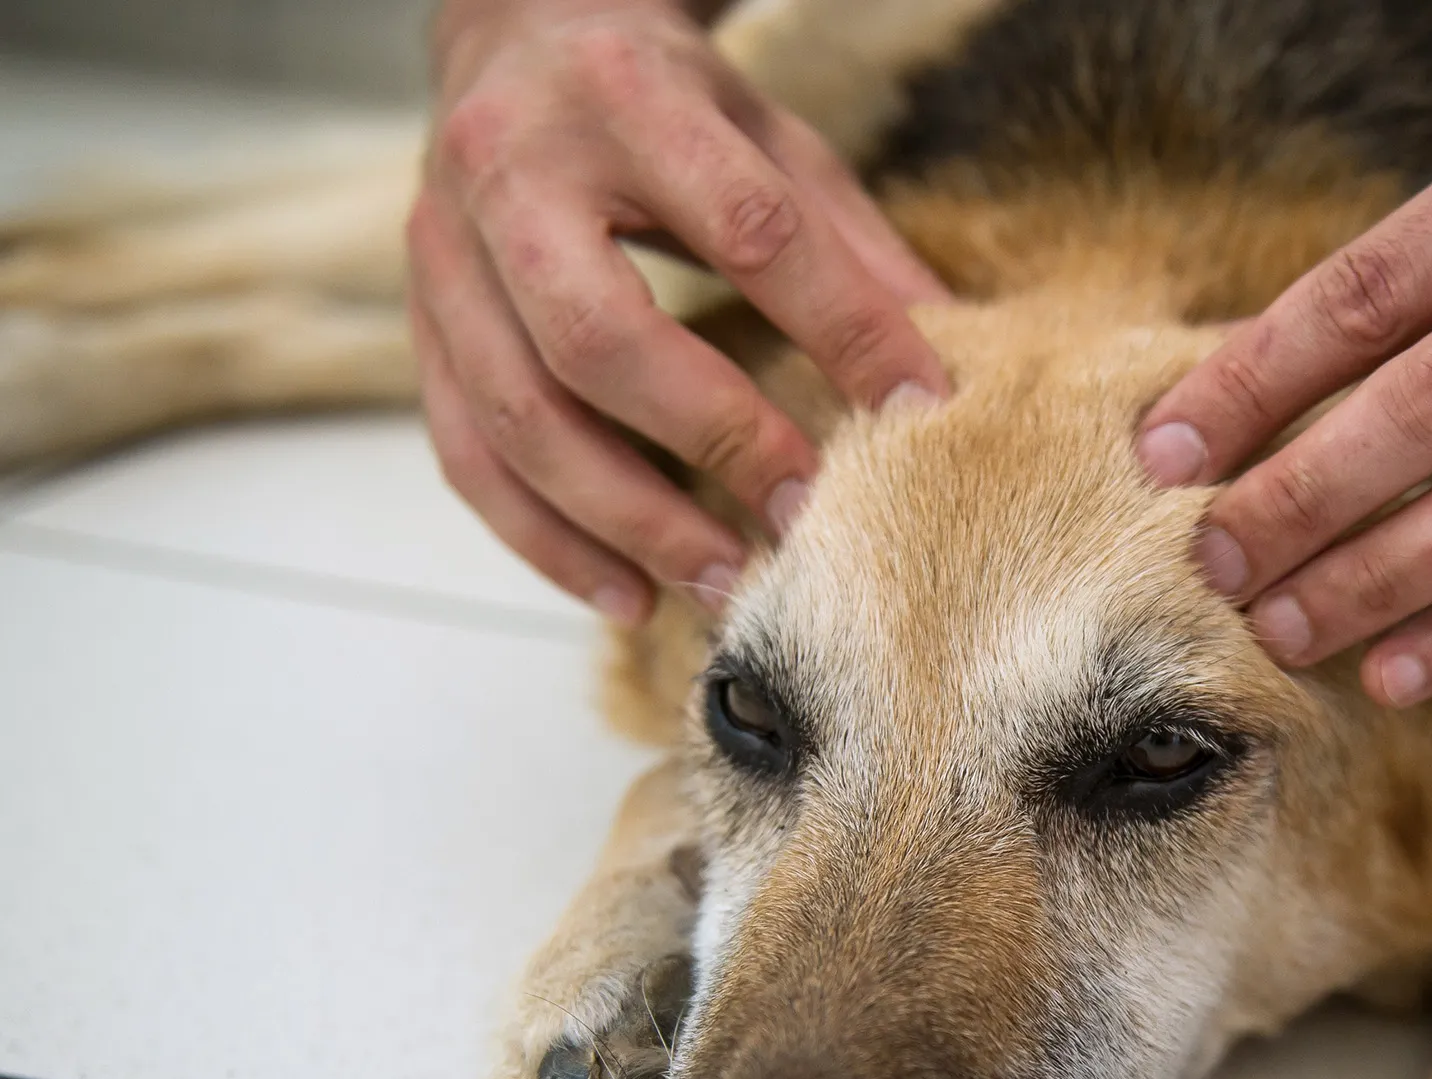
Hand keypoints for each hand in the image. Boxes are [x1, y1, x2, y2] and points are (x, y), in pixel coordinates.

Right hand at [413, 0, 949, 622]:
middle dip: (710, 442)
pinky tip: (628, 593)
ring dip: (626, 522)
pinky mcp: (418, 323)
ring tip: (724, 585)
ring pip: (518, 416)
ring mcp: (444, 254)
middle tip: (799, 520)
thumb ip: (848, 246)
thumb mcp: (767, 132)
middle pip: (597, 335)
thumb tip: (936, 374)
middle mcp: (512, 172)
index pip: (748, 226)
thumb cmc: (659, 97)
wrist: (512, 36)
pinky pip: (467, 456)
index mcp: (626, 98)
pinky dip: (546, 541)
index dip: (840, 327)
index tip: (914, 409)